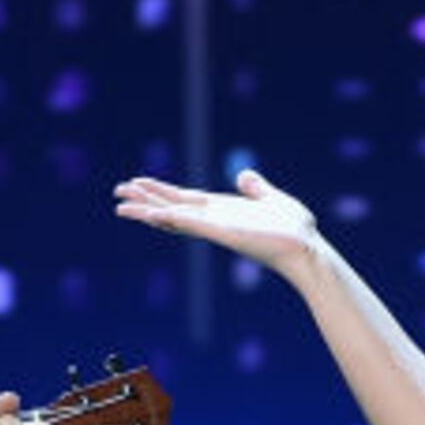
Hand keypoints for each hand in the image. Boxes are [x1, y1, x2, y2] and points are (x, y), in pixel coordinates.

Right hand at [111, 167, 324, 276]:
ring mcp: (217, 228)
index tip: (139, 184)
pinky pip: (194, 223)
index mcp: (223, 211)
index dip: (161, 192)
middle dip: (145, 200)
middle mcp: (215, 220)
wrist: (308, 249)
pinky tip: (152, 213)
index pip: (185, 200)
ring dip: (147, 211)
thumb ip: (256, 187)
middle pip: (172, 208)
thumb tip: (243, 175)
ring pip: (175, 217)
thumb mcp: (272, 198)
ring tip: (121, 206)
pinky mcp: (225, 233)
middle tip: (117, 193)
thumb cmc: (295, 230)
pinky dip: (172, 218)